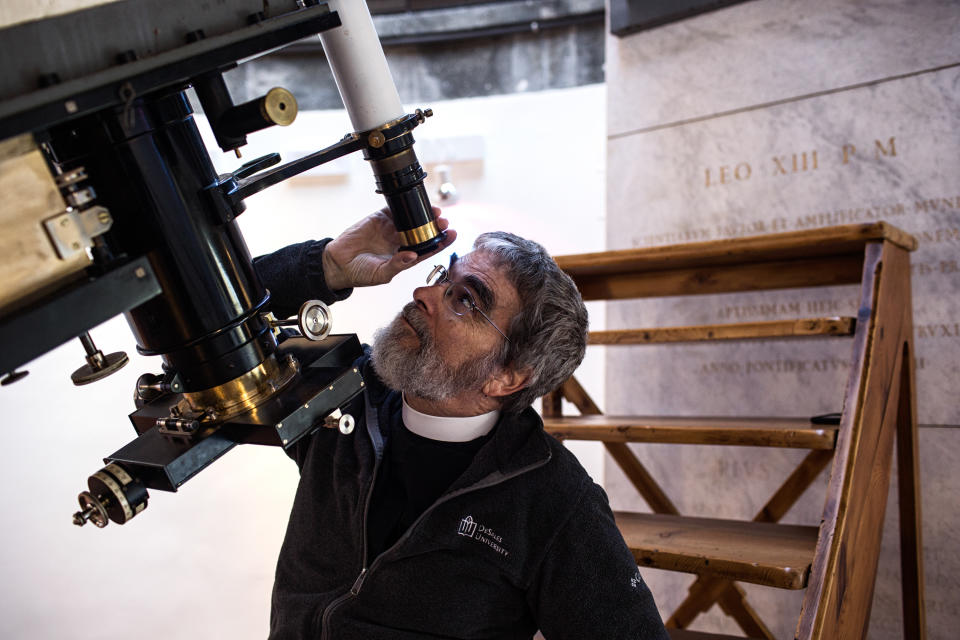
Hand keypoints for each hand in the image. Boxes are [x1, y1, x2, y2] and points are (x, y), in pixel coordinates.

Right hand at [322, 206, 455, 289]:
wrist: (337, 263)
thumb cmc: (360, 274)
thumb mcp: (381, 274)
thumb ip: (397, 264)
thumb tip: (413, 255)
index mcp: (405, 257)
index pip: (428, 249)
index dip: (441, 242)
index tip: (453, 234)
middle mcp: (400, 242)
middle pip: (423, 232)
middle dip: (435, 226)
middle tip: (444, 221)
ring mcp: (390, 229)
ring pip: (412, 219)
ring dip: (424, 215)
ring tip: (435, 212)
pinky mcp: (379, 219)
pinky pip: (394, 209)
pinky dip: (403, 205)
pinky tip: (413, 202)